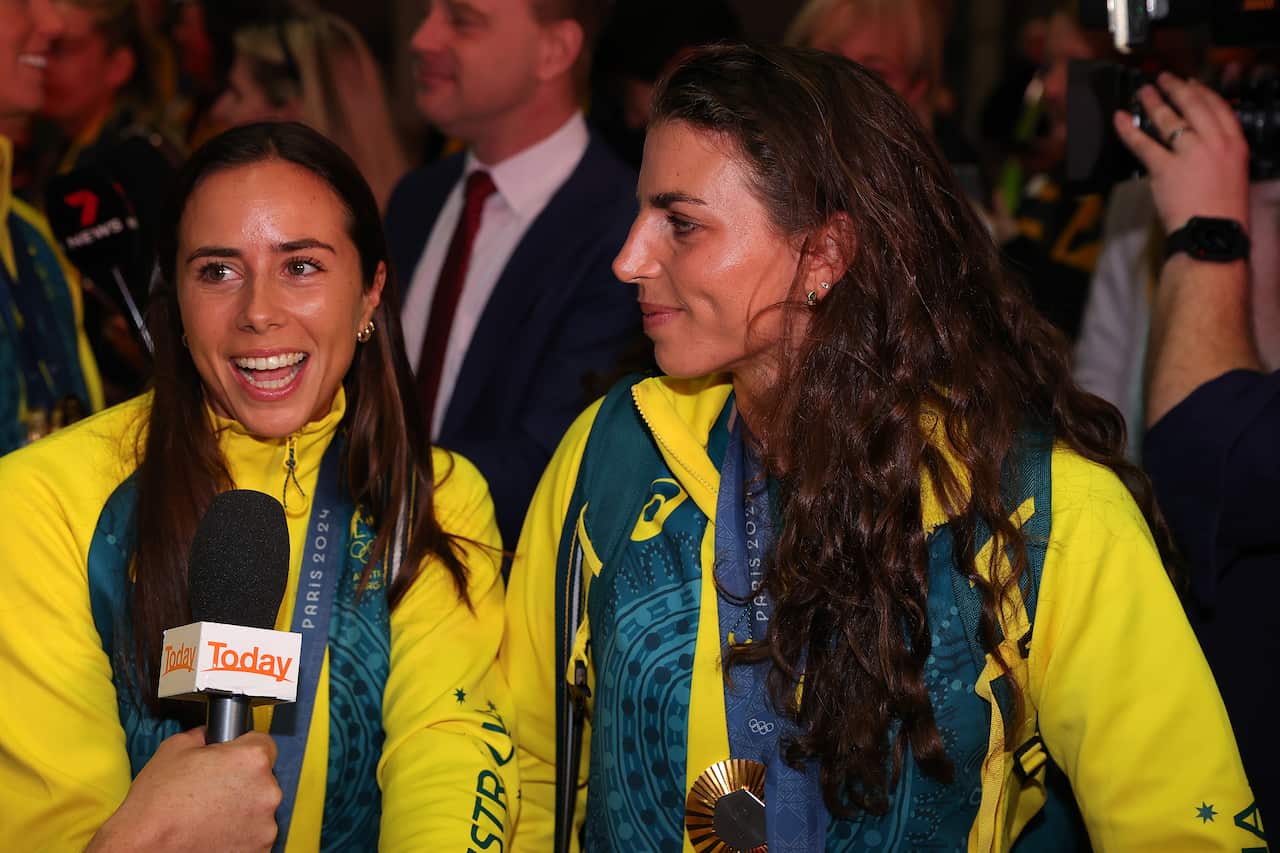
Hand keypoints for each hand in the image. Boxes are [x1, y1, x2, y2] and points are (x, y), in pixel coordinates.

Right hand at [87, 727, 281, 851]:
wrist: (145, 850)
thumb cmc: (157, 805)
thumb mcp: (175, 748)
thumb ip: (204, 736)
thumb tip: (210, 735)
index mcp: (252, 759)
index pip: (262, 743)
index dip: (242, 750)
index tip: (231, 761)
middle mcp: (267, 790)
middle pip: (263, 778)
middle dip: (242, 782)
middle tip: (213, 792)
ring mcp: (266, 824)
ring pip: (259, 808)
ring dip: (243, 810)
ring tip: (210, 816)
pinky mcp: (260, 849)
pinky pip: (255, 835)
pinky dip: (240, 835)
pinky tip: (215, 834)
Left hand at [1113, 72, 1249, 233]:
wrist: (1213, 234)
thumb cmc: (1222, 211)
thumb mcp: (1233, 173)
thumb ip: (1219, 153)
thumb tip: (1199, 141)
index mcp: (1235, 144)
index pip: (1218, 107)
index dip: (1202, 91)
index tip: (1191, 83)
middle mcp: (1215, 144)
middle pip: (1193, 106)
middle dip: (1176, 88)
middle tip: (1163, 78)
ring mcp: (1190, 154)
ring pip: (1169, 120)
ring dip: (1153, 102)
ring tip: (1143, 93)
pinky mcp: (1166, 169)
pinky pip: (1143, 144)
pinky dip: (1128, 130)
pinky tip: (1119, 120)